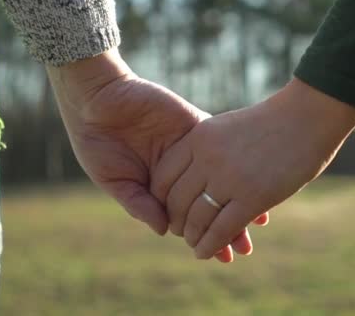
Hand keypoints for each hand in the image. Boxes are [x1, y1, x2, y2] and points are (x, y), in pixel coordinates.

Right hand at [47, 48, 267, 261]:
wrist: (98, 98)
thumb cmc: (96, 142)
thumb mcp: (113, 180)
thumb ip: (138, 203)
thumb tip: (165, 230)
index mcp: (159, 188)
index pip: (189, 217)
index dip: (205, 236)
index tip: (222, 255)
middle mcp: (180, 172)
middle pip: (211, 202)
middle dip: (228, 225)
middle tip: (244, 249)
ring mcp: (191, 150)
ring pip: (222, 179)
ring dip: (240, 200)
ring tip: (258, 224)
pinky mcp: (197, 126)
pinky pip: (223, 147)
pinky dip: (239, 164)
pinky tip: (255, 182)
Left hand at [151, 78, 354, 258]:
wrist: (307, 118)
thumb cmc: (270, 123)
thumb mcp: (226, 127)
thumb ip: (206, 148)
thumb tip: (193, 174)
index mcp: (198, 138)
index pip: (163, 178)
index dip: (161, 200)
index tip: (168, 210)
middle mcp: (208, 159)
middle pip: (176, 201)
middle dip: (177, 222)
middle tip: (181, 233)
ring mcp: (230, 179)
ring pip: (197, 219)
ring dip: (192, 238)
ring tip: (195, 246)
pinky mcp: (253, 197)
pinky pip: (221, 230)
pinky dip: (210, 246)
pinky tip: (206, 253)